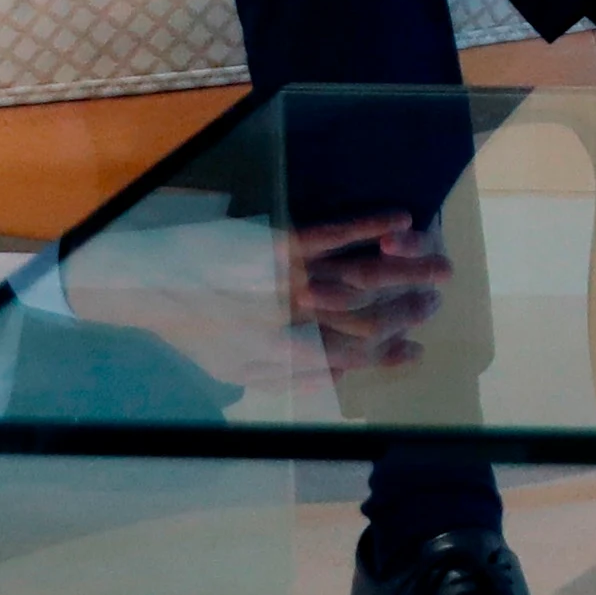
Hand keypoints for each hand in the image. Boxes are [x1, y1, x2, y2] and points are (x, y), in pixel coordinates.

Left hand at [60, 213, 451, 388]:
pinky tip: (399, 221)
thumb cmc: (197, 332)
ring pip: (364, 275)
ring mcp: (293, 278)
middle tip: (437, 301)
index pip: (354, 354)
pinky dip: (370, 227)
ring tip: (440, 263)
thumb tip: (343, 370)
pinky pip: (334, 235)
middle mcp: (299, 316)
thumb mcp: (240, 369)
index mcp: (290, 351)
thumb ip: (294, 372)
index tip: (418, 349)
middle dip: (408, 308)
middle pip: (369, 314)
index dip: (389, 355)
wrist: (156, 288)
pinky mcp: (282, 244)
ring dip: (407, 270)